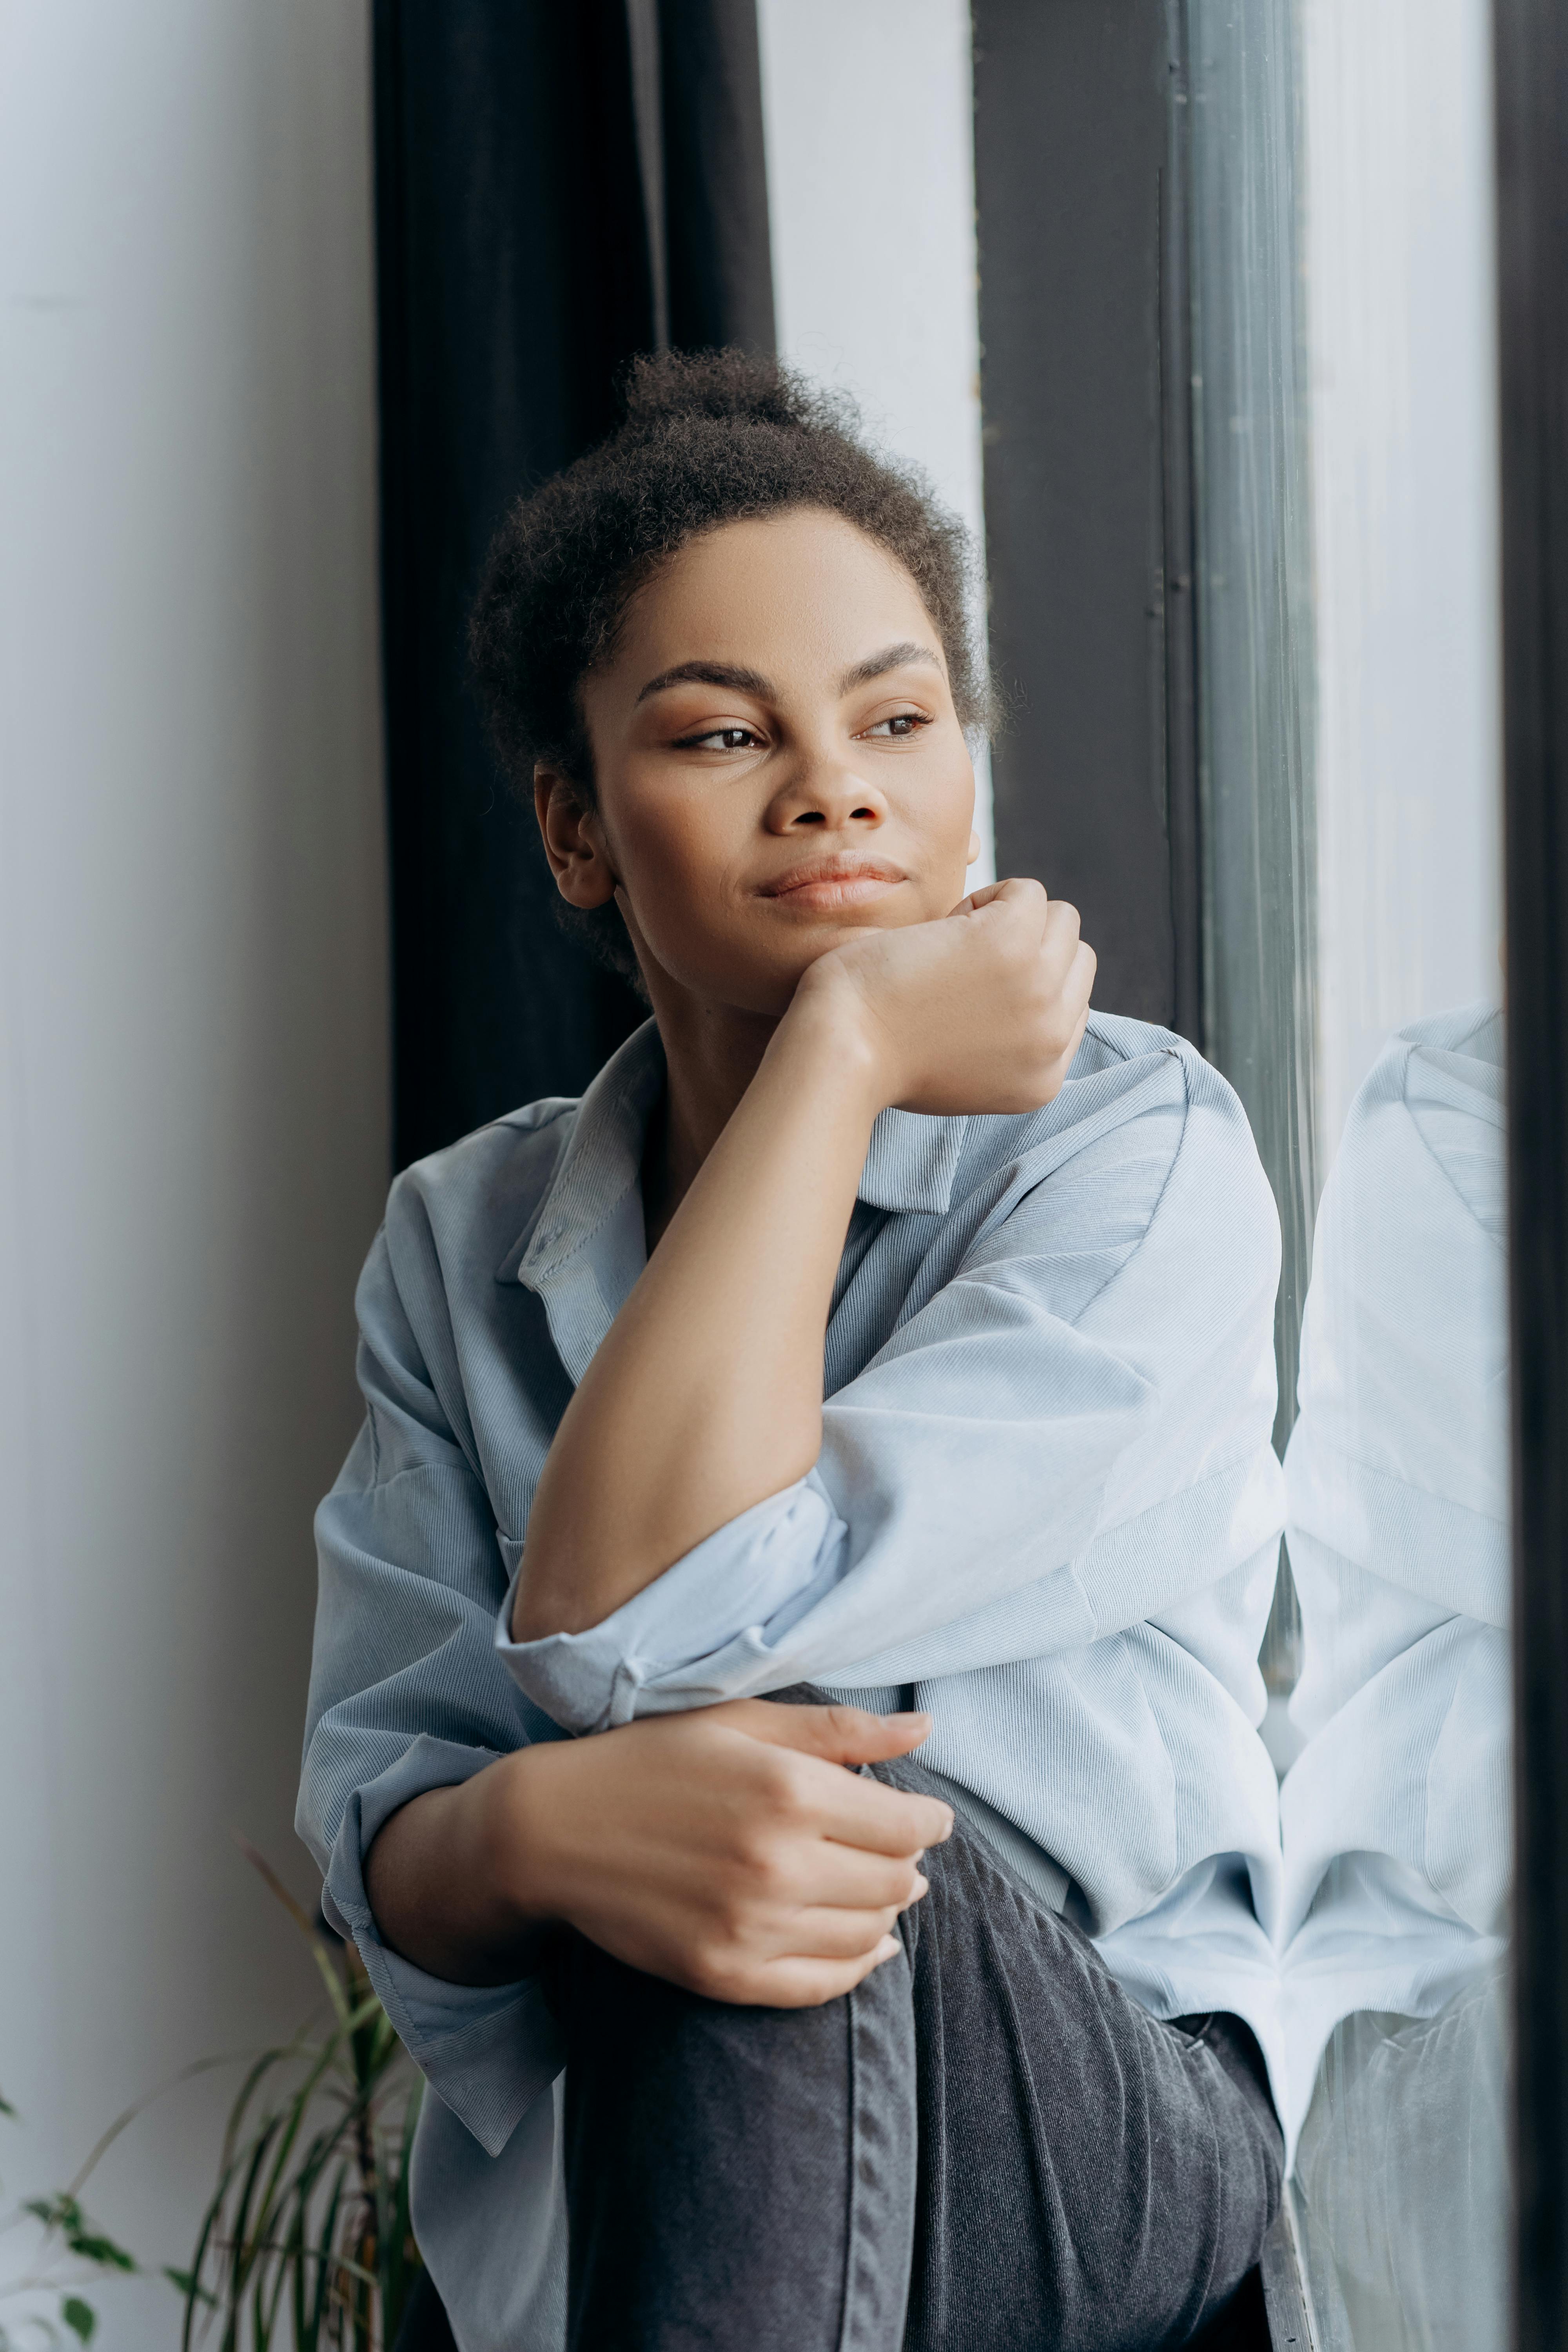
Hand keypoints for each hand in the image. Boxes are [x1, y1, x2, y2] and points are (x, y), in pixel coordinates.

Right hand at [491, 1700, 952, 2005]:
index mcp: (787, 1791)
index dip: (929, 1820)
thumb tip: (925, 1728)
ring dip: (886, 1911)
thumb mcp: (741, 1722)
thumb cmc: (651, 1760)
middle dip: (908, 1863)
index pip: (905, 1824)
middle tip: (897, 1848)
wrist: (553, 1831)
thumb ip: (838, 1729)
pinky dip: (857, 1966)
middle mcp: (777, 1864)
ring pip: (868, 1935)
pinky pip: (821, 1985)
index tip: (928, 1817)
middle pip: (894, 1881)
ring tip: (877, 1887)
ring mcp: (750, 1928)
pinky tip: (863, 1944)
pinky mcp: (724, 1974)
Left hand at [794, 876, 1095, 1116]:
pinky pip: (1027, 892)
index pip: (1071, 1008)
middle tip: (961, 967)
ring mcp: (1039, 990)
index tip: (973, 991)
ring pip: (1061, 920)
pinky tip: (944, 928)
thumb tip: (1034, 981)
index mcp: (1044, 1079)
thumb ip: (1012, 1040)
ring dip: (1009, 919)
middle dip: (1026, 948)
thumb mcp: (967, 1070)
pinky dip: (987, 896)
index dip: (1025, 983)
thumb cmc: (881, 1051)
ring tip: (953, 947)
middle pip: (1075, 959)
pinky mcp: (1012, 943)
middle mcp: (1053, 1039)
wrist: (843, 1050)